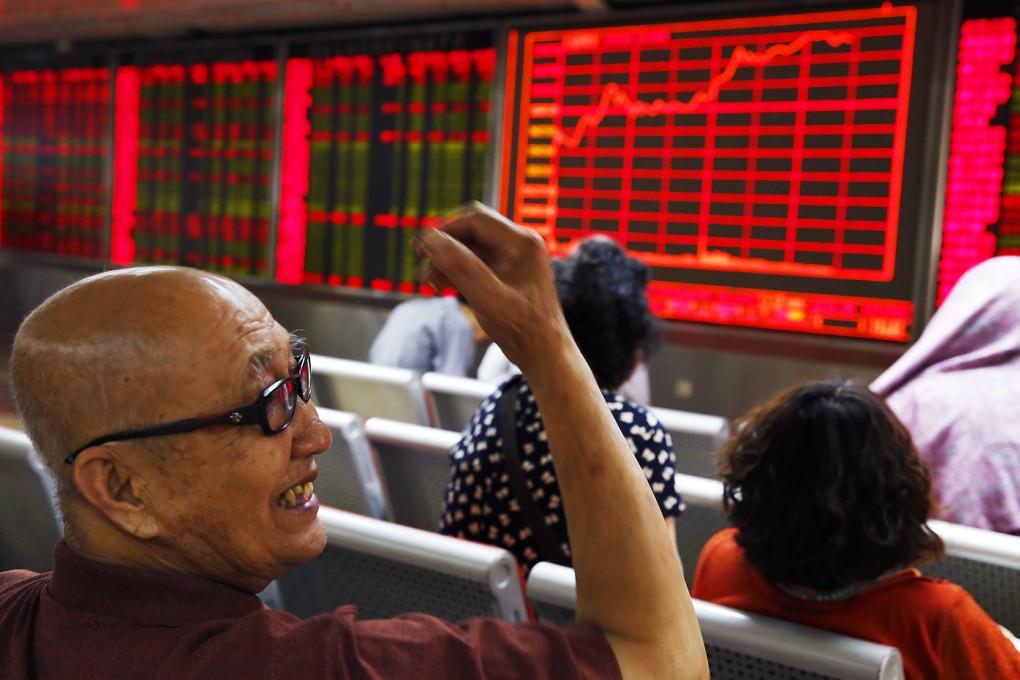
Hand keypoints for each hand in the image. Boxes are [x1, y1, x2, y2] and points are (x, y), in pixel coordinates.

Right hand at [415, 203, 569, 371]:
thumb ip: (459, 266)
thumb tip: (431, 238)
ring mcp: (514, 260)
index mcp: (522, 243)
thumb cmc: (523, 329)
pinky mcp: (507, 275)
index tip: (422, 245)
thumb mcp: (486, 296)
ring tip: (425, 279)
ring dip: (447, 259)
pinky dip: (457, 271)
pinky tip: (439, 283)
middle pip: (472, 230)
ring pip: (471, 248)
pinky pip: (476, 263)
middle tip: (419, 255)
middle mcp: (520, 246)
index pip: (476, 219)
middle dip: (444, 244)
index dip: (445, 228)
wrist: (543, 354)